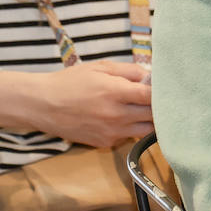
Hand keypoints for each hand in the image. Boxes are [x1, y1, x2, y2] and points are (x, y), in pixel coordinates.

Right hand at [0, 60, 153, 147]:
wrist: (43, 104)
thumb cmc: (71, 82)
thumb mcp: (100, 67)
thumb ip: (129, 71)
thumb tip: (151, 74)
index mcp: (116, 93)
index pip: (152, 97)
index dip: (163, 92)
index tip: (166, 87)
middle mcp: (116, 116)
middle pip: (154, 116)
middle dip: (159, 107)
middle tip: (158, 98)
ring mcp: (111, 132)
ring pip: (145, 131)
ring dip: (149, 120)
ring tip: (143, 108)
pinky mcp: (104, 143)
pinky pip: (128, 137)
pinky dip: (132, 128)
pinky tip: (124, 117)